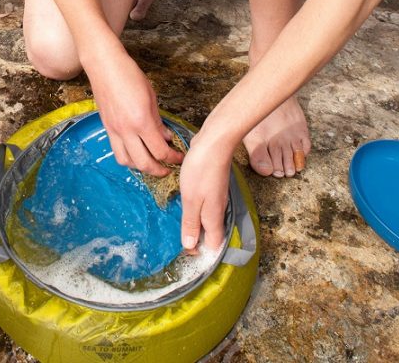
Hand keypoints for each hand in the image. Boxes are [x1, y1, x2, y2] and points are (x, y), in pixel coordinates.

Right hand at [85, 49, 182, 175]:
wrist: (104, 66)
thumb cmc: (129, 75)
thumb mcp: (151, 97)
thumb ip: (158, 121)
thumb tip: (165, 137)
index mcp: (141, 121)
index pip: (159, 150)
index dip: (172, 158)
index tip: (179, 158)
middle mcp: (126, 130)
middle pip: (143, 163)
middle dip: (158, 170)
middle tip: (168, 169)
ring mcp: (114, 130)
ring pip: (126, 161)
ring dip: (140, 167)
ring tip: (151, 163)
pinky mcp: (106, 128)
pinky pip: (117, 150)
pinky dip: (128, 156)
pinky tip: (136, 151)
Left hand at [179, 131, 232, 251]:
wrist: (215, 142)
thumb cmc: (201, 170)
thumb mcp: (191, 199)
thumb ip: (191, 222)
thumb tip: (191, 246)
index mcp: (214, 216)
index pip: (214, 245)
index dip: (201, 253)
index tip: (185, 255)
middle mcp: (218, 209)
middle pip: (212, 234)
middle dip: (198, 242)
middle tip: (179, 245)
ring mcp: (217, 197)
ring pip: (208, 219)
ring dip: (196, 226)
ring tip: (180, 229)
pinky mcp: (212, 187)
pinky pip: (205, 206)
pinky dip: (196, 211)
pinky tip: (186, 207)